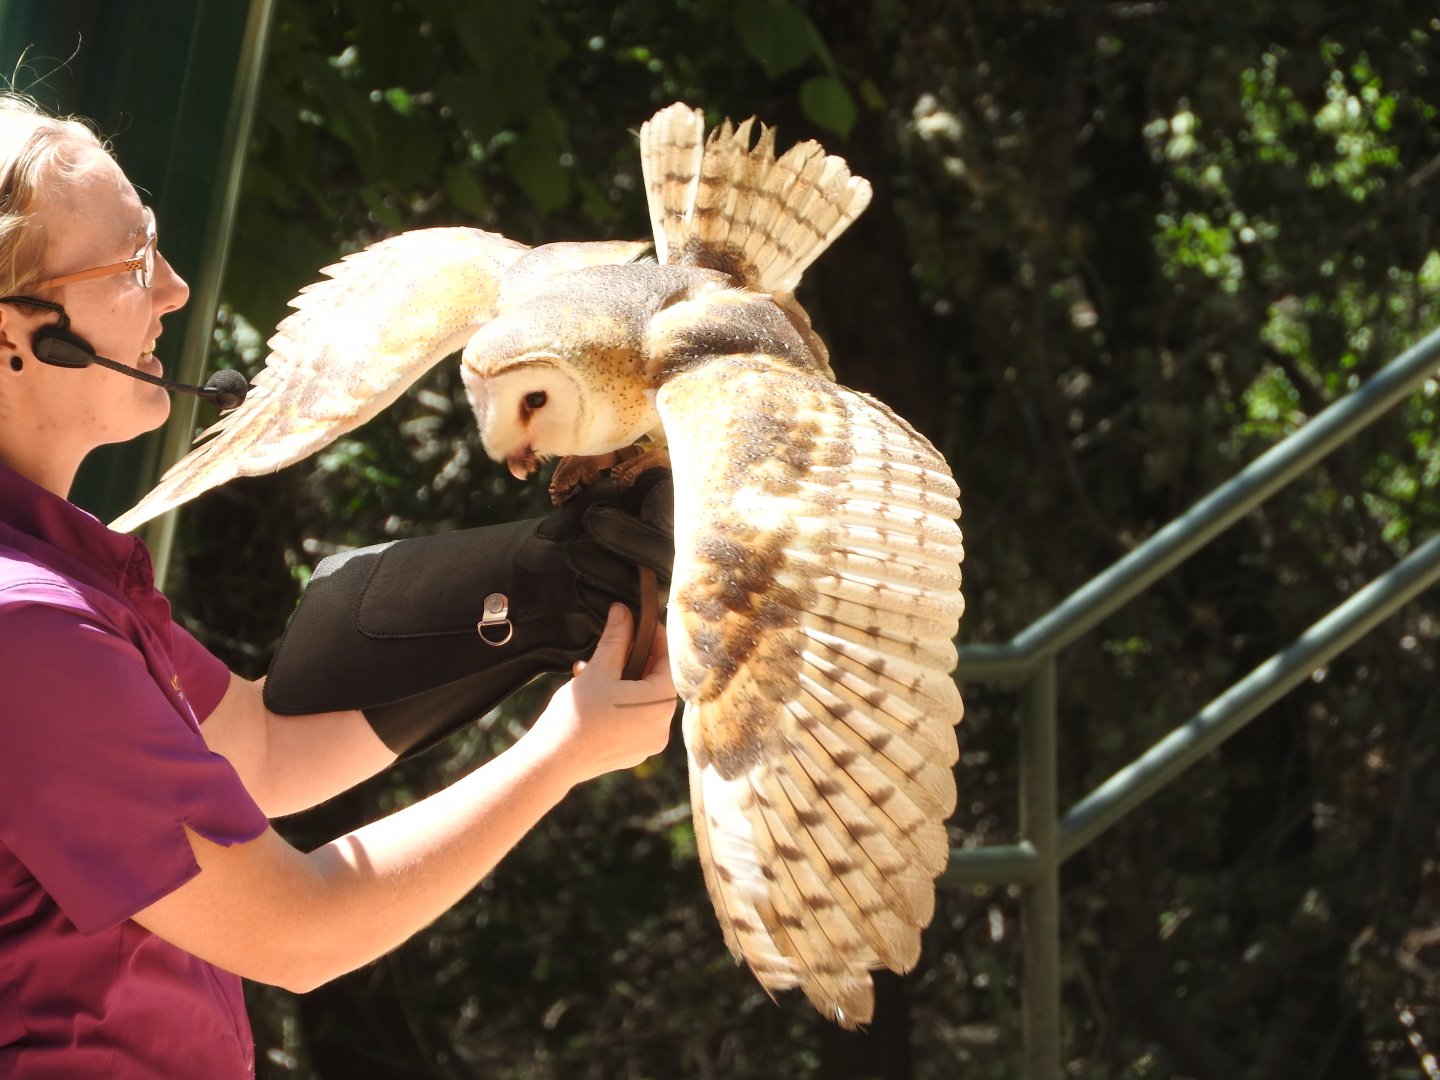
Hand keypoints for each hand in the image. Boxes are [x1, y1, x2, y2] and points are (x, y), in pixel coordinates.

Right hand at [527, 604, 675, 785]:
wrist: (554, 761)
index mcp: (661, 702)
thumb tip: (624, 611)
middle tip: (615, 644)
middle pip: (655, 681)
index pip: (668, 660)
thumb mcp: (599, 668)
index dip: (655, 638)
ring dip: (622, 681)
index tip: (640, 623)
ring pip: (641, 700)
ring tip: (593, 670)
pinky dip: (619, 703)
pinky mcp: (633, 753)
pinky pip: (633, 719)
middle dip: (633, 660)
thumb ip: (616, 638)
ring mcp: (649, 743)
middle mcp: (662, 726)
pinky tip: (594, 694)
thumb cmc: (578, 715)